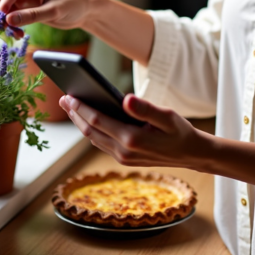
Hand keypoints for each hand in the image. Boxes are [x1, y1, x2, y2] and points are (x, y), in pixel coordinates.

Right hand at [0, 0, 88, 36]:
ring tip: (14, 34)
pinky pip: (13, 13)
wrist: (84, 11)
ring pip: (7, 5)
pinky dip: (13, 23)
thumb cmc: (74, 6)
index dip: (3, 4)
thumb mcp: (53, 11)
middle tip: (1, 29)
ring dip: (7, 20)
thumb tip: (8, 20)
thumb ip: (31, 16)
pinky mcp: (28, 4)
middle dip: (1, 11)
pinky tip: (18, 33)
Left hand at [60, 94, 209, 170]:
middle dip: (75, 114)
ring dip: (81, 123)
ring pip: (94, 139)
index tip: (69, 95)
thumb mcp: (168, 116)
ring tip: (72, 106)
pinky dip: (91, 130)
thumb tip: (126, 99)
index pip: (98, 122)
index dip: (82, 108)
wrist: (192, 154)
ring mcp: (123, 158)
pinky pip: (101, 143)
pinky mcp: (124, 158)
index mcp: (133, 140)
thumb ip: (146, 108)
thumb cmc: (180, 131)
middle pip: (90, 132)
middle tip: (63, 98)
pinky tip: (88, 119)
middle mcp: (124, 152)